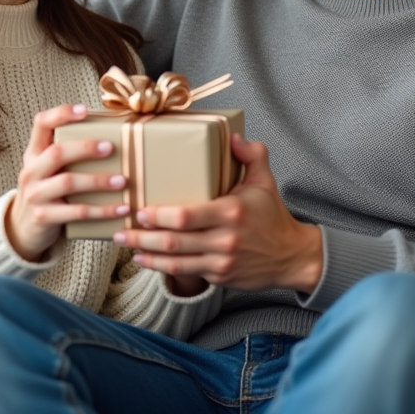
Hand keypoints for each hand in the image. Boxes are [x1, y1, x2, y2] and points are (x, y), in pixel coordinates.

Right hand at [5, 104, 129, 261]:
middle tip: (111, 147)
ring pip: (68, 182)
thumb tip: (114, 137)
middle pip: (57, 153)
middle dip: (86, 148)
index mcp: (34, 153)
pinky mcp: (44, 217)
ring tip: (123, 180)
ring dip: (98, 180)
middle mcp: (31, 171)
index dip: (61, 113)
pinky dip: (102, 210)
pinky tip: (121, 209)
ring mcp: (35, 195)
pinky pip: (77, 212)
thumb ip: (68, 155)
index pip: (41, 124)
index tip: (85, 110)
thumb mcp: (48, 170)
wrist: (23, 229)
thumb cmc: (48, 192)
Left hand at [114, 134, 323, 292]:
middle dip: (143, 238)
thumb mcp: (265, 181)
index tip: (140, 211)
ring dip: (147, 255)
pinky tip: (145, 261)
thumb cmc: (273, 217)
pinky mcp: (219, 277)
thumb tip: (234, 136)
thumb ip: (251, 155)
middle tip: (122, 231)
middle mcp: (224, 240)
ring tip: (126, 247)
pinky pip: (185, 273)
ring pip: (175, 262)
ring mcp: (221, 262)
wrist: (291, 257)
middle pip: (174, 241)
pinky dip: (162, 268)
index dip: (159, 216)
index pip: (186, 217)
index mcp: (231, 212)